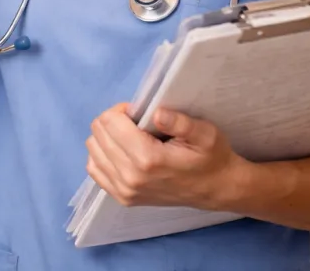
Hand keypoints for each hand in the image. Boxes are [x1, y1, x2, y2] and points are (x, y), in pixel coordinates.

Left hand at [85, 103, 243, 209]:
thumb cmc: (210, 158)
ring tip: (130, 138)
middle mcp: (130, 177)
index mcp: (147, 159)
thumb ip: (180, 122)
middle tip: (136, 124)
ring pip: (93, 148)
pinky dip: (103, 155)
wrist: (216, 189)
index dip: (123, 110)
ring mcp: (124, 190)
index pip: (109, 121)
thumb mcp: (205, 133)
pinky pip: (94, 168)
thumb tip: (156, 113)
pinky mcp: (122, 198)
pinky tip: (122, 152)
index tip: (139, 114)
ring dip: (107, 137)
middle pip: (98, 132)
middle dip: (114, 121)